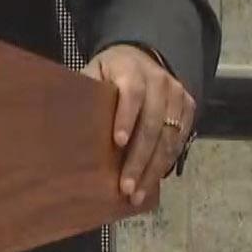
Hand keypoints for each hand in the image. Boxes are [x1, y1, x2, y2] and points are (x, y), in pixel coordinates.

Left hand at [82, 44, 195, 208]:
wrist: (141, 57)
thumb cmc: (109, 72)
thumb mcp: (93, 72)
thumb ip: (86, 91)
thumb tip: (63, 120)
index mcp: (131, 70)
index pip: (132, 93)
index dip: (126, 117)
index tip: (118, 142)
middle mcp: (159, 81)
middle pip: (153, 123)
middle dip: (139, 158)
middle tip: (126, 187)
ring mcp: (177, 95)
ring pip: (169, 137)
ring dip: (153, 169)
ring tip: (137, 194)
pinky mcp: (188, 108)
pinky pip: (179, 141)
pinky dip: (165, 163)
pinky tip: (151, 182)